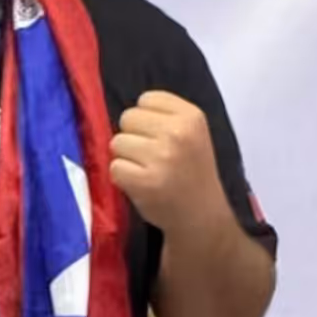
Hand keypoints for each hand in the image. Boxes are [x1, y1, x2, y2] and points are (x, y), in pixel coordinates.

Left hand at [109, 91, 230, 237]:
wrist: (202, 217)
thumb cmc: (192, 172)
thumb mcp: (193, 134)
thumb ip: (165, 115)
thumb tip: (127, 109)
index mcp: (192, 117)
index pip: (146, 99)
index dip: (147, 118)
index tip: (161, 137)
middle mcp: (178, 133)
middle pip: (127, 117)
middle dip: (134, 136)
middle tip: (152, 157)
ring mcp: (161, 158)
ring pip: (117, 142)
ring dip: (127, 158)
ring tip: (147, 171)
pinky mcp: (144, 181)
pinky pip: (114, 167)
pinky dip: (122, 177)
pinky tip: (141, 184)